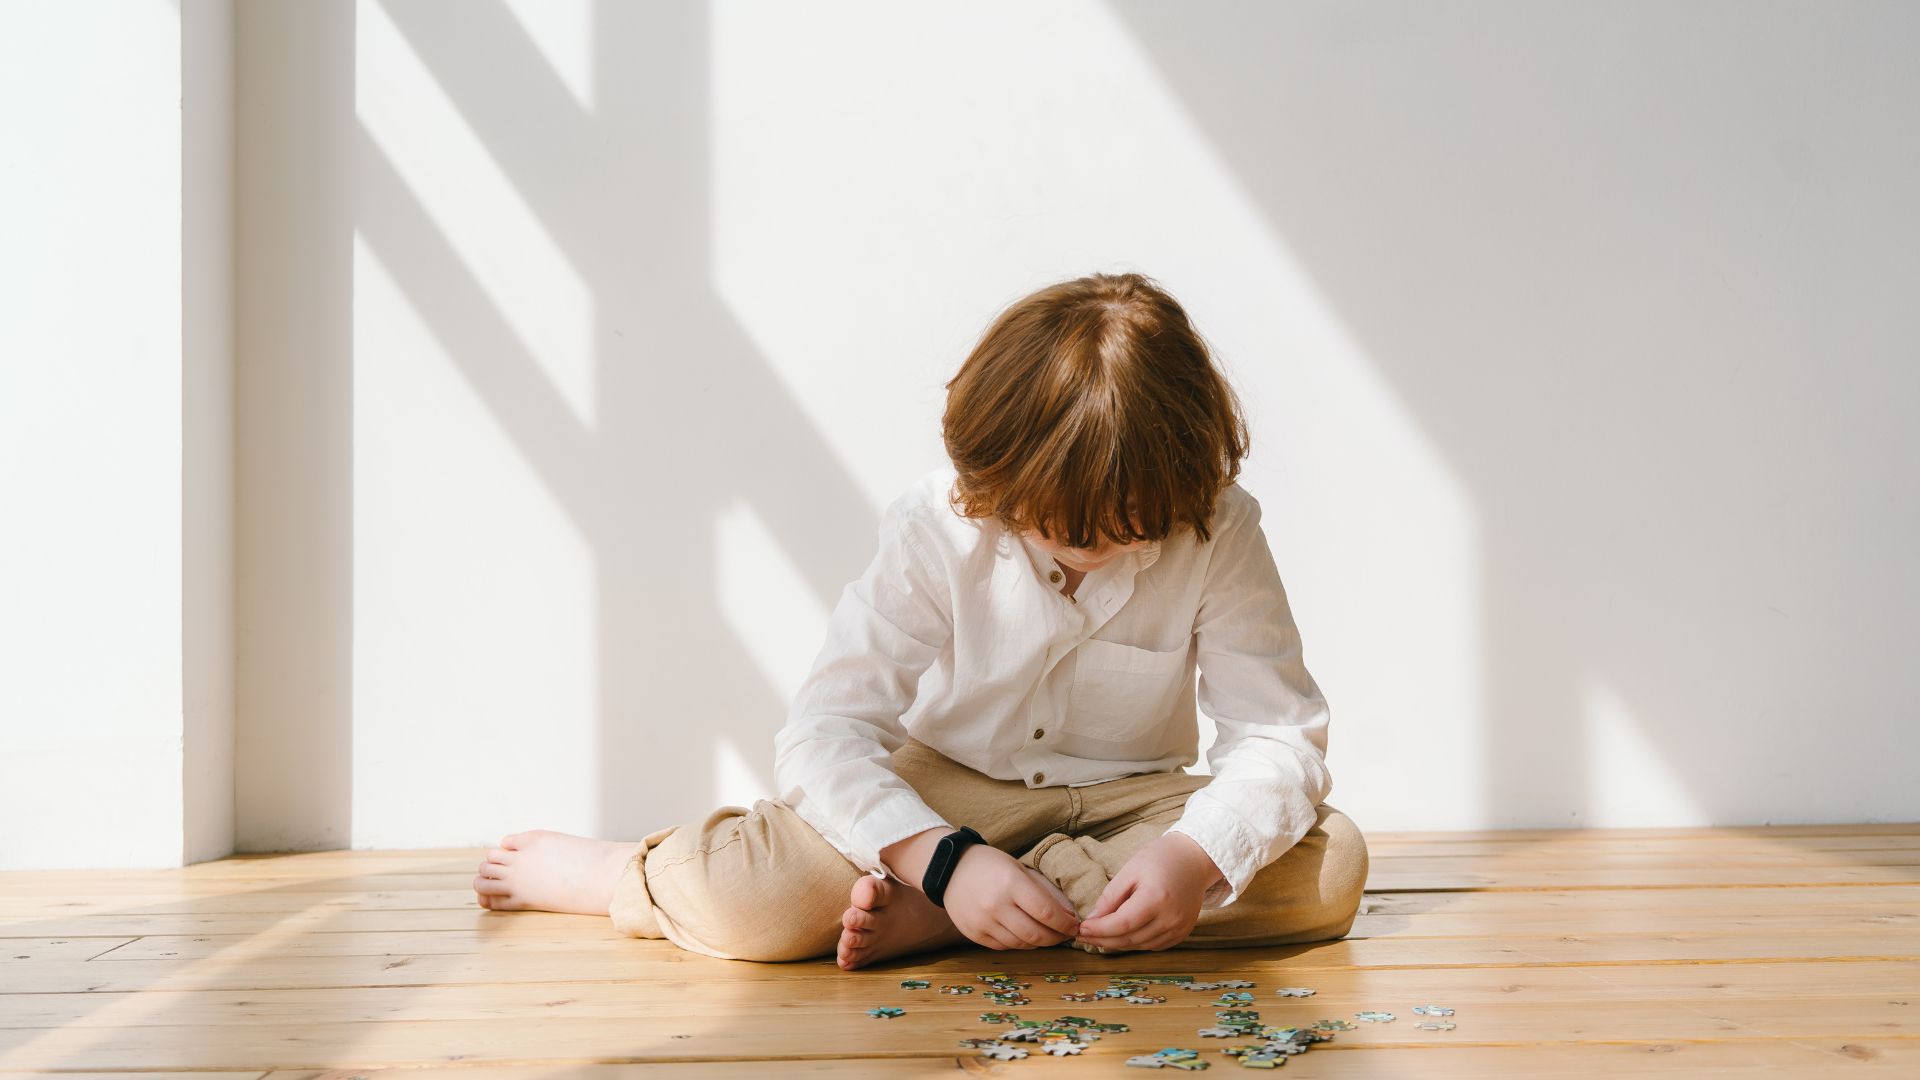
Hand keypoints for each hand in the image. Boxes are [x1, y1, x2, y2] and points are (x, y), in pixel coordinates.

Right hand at [941, 845, 1081, 949]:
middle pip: (1036, 934)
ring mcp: (983, 922)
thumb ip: (1045, 892)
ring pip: (1021, 944)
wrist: (951, 869)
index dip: (1065, 924)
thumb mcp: (1020, 868)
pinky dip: (1019, 943)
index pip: (1046, 912)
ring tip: (1047, 935)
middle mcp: (996, 905)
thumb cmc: (991, 865)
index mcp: (1011, 883)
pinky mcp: (974, 934)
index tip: (1074, 926)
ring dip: (1039, 942)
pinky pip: (1004, 946)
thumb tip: (1069, 915)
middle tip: (1064, 935)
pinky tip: (1024, 934)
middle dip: (1056, 938)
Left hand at [1073, 831, 1220, 951]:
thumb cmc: (1160, 859)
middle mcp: (1170, 918)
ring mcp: (1179, 928)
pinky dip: (1135, 943)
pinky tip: (1121, 936)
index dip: (1098, 930)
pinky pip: (1153, 946)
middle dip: (1103, 940)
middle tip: (1083, 937)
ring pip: (1140, 946)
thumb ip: (1110, 897)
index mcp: (1156, 899)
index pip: (1121, 924)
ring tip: (1098, 937)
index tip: (1080, 929)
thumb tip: (1092, 920)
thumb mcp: (1130, 870)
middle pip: (1129, 939)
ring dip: (1117, 944)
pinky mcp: (1183, 933)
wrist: (1194, 859)